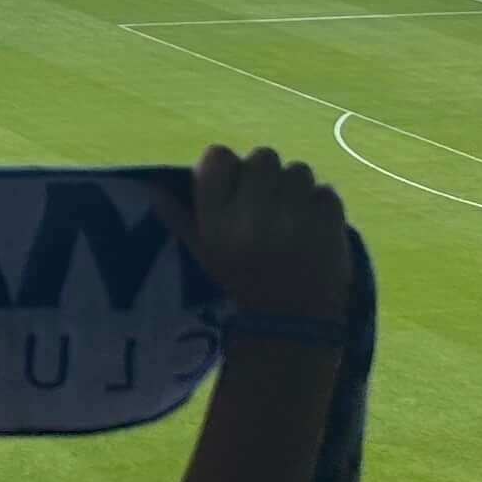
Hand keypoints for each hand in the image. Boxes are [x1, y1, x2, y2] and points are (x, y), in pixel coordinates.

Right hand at [174, 144, 349, 331]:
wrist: (289, 325)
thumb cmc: (240, 286)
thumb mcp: (203, 254)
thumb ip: (179, 219)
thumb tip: (154, 188)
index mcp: (217, 216)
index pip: (218, 156)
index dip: (228, 166)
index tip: (235, 185)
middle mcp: (253, 208)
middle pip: (262, 157)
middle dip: (267, 178)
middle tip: (270, 204)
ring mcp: (294, 212)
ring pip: (298, 170)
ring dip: (297, 190)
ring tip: (295, 218)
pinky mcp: (328, 220)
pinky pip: (326, 192)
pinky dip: (322, 208)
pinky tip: (314, 230)